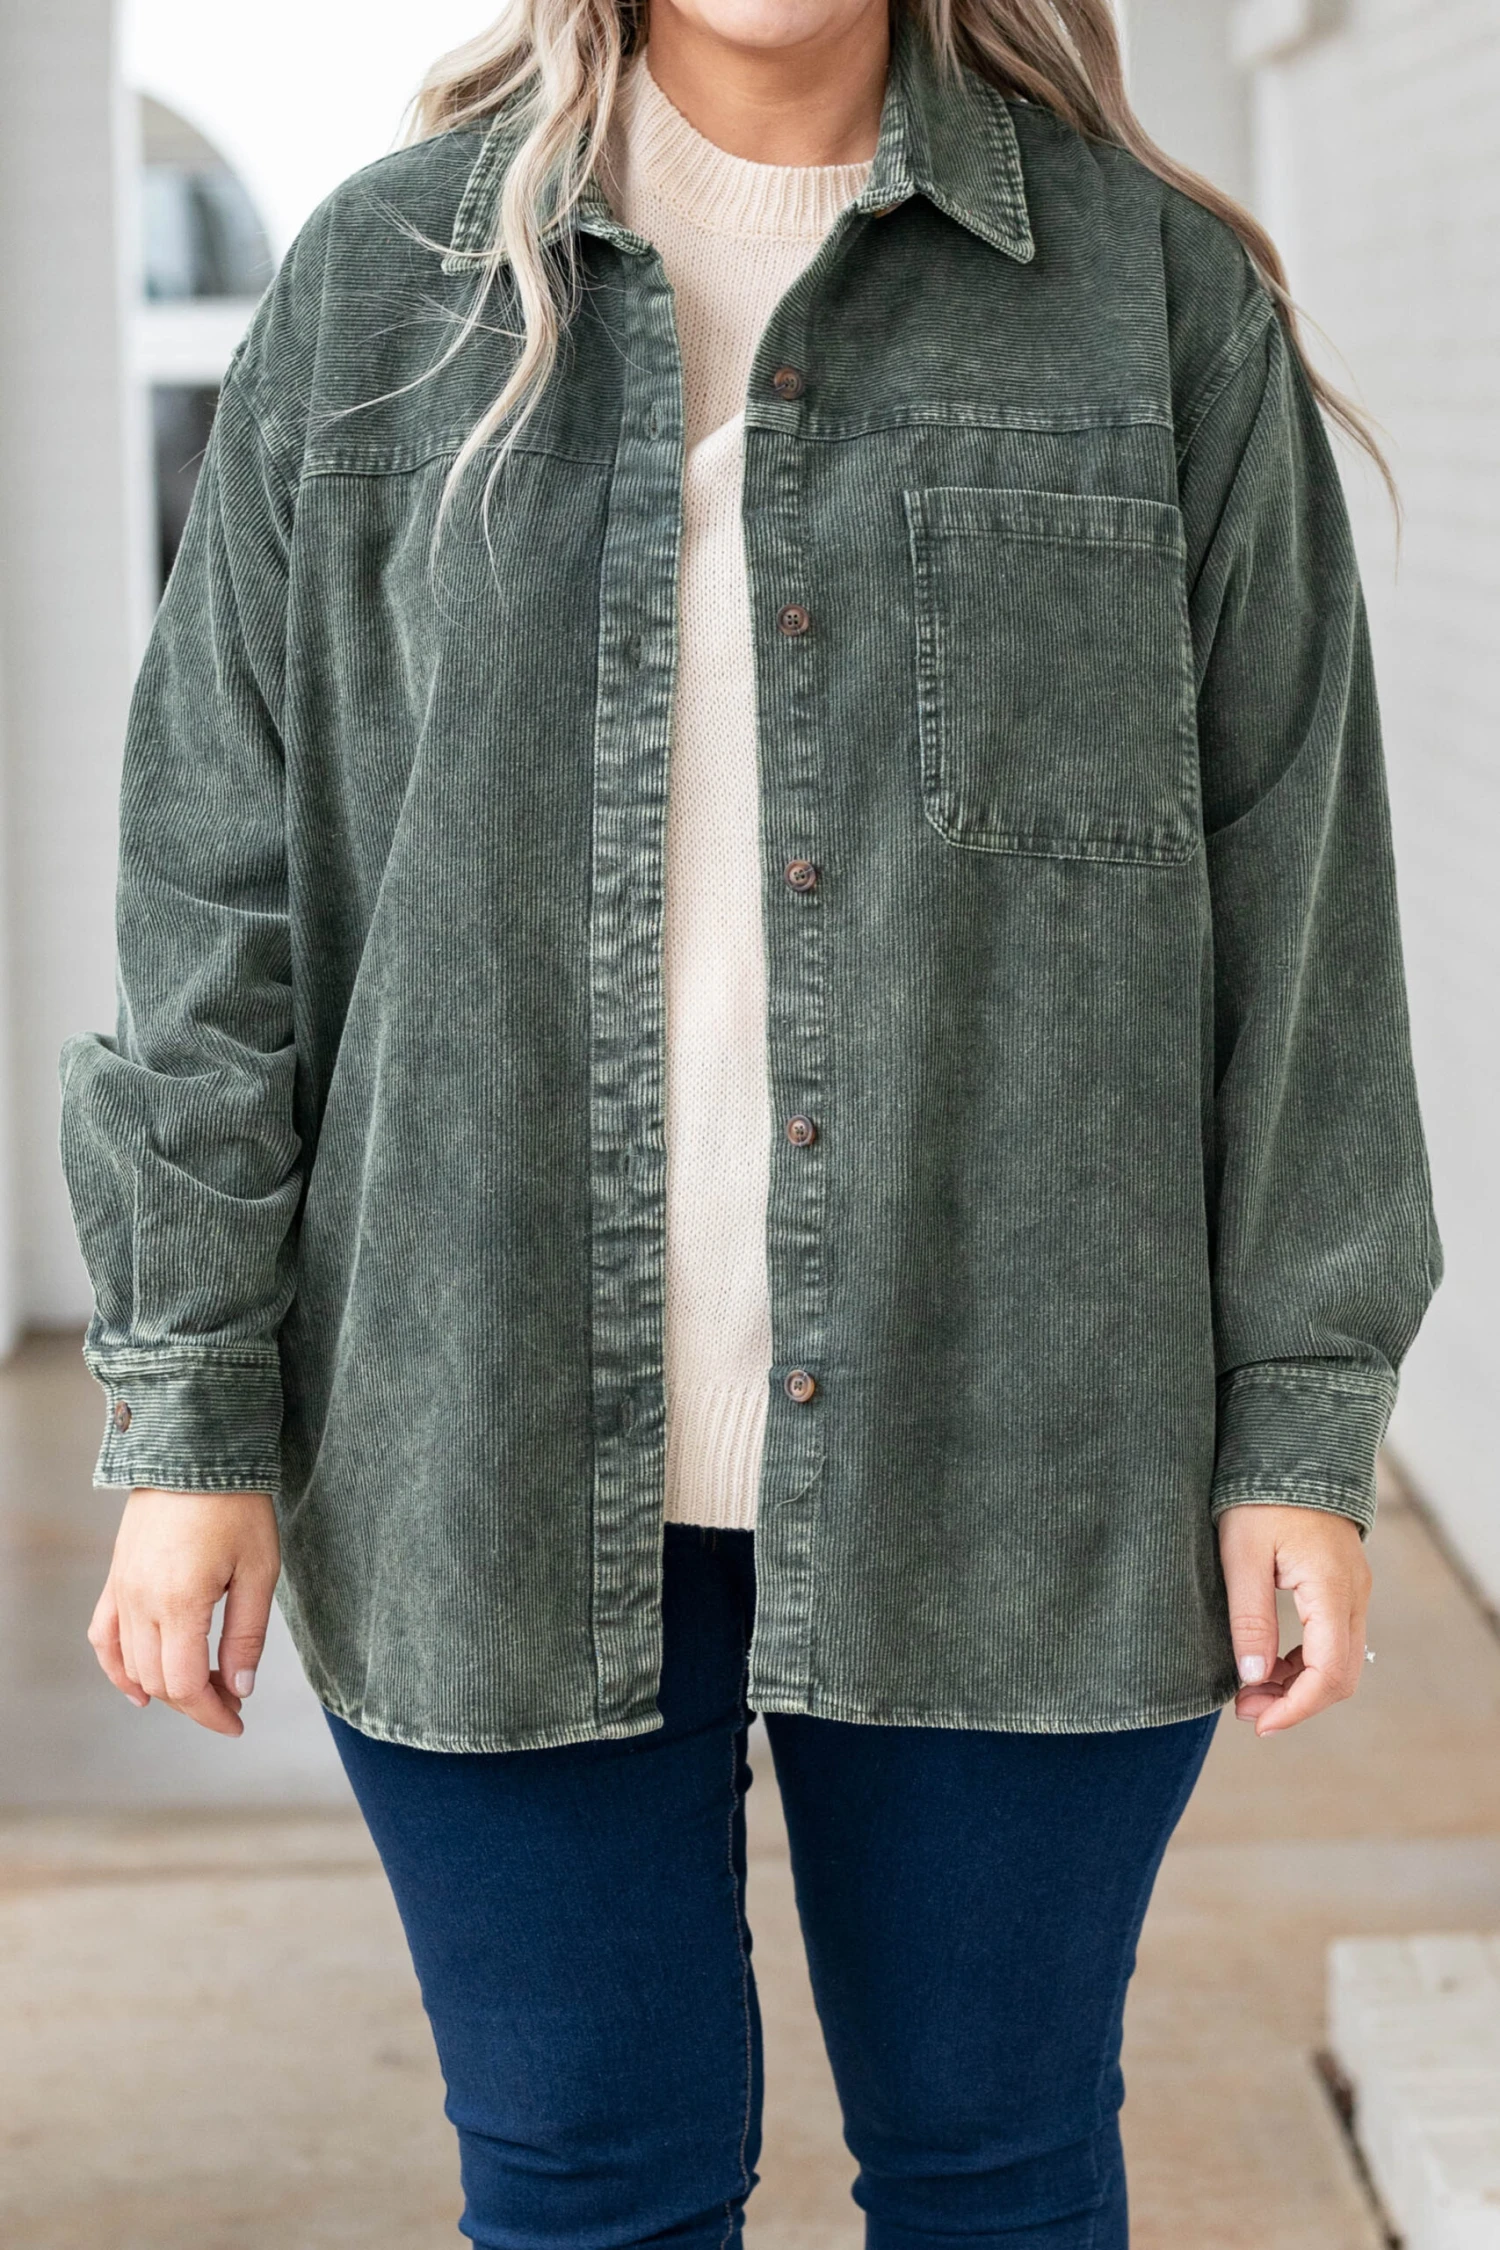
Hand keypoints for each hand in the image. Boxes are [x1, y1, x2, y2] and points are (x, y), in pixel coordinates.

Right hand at [88, 1488, 280, 1736]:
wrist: (195, 1450)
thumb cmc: (236, 1505)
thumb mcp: (259, 1569)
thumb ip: (247, 1634)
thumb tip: (240, 1688)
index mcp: (181, 1602)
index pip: (187, 1685)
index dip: (212, 1713)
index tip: (237, 1721)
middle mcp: (142, 1601)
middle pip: (159, 1682)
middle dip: (196, 1702)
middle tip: (233, 1699)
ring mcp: (122, 1590)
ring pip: (131, 1665)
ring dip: (164, 1689)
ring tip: (204, 1690)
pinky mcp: (116, 1578)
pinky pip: (104, 1636)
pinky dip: (117, 1669)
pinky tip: (137, 1690)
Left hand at [1218, 1503, 1371, 1735]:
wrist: (1288, 1450)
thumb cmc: (1259, 1496)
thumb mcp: (1241, 1556)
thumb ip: (1250, 1618)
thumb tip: (1253, 1679)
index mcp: (1332, 1588)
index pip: (1330, 1672)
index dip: (1297, 1707)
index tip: (1259, 1723)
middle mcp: (1354, 1594)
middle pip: (1340, 1674)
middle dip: (1295, 1702)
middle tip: (1244, 1710)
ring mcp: (1353, 1591)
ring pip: (1338, 1661)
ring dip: (1298, 1685)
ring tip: (1249, 1692)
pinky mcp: (1341, 1587)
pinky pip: (1332, 1640)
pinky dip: (1303, 1662)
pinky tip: (1267, 1666)